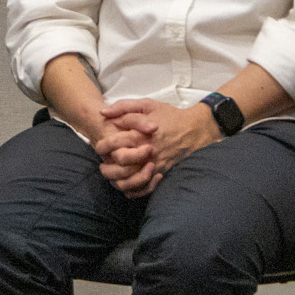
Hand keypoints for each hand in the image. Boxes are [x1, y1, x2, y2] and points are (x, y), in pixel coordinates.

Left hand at [97, 99, 221, 197]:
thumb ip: (124, 107)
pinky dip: (133, 189)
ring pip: (130, 181)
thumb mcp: (148, 105)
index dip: (103, 145)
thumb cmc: (170, 116)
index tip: (99, 146)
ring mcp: (155, 165)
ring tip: (112, 174)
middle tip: (103, 163)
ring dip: (117, 179)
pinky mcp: (162, 173)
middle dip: (107, 166)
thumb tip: (103, 112)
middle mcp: (147, 152)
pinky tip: (127, 182)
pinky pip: (144, 188)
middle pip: (120, 165)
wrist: (196, 129)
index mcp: (141, 134)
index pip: (115, 143)